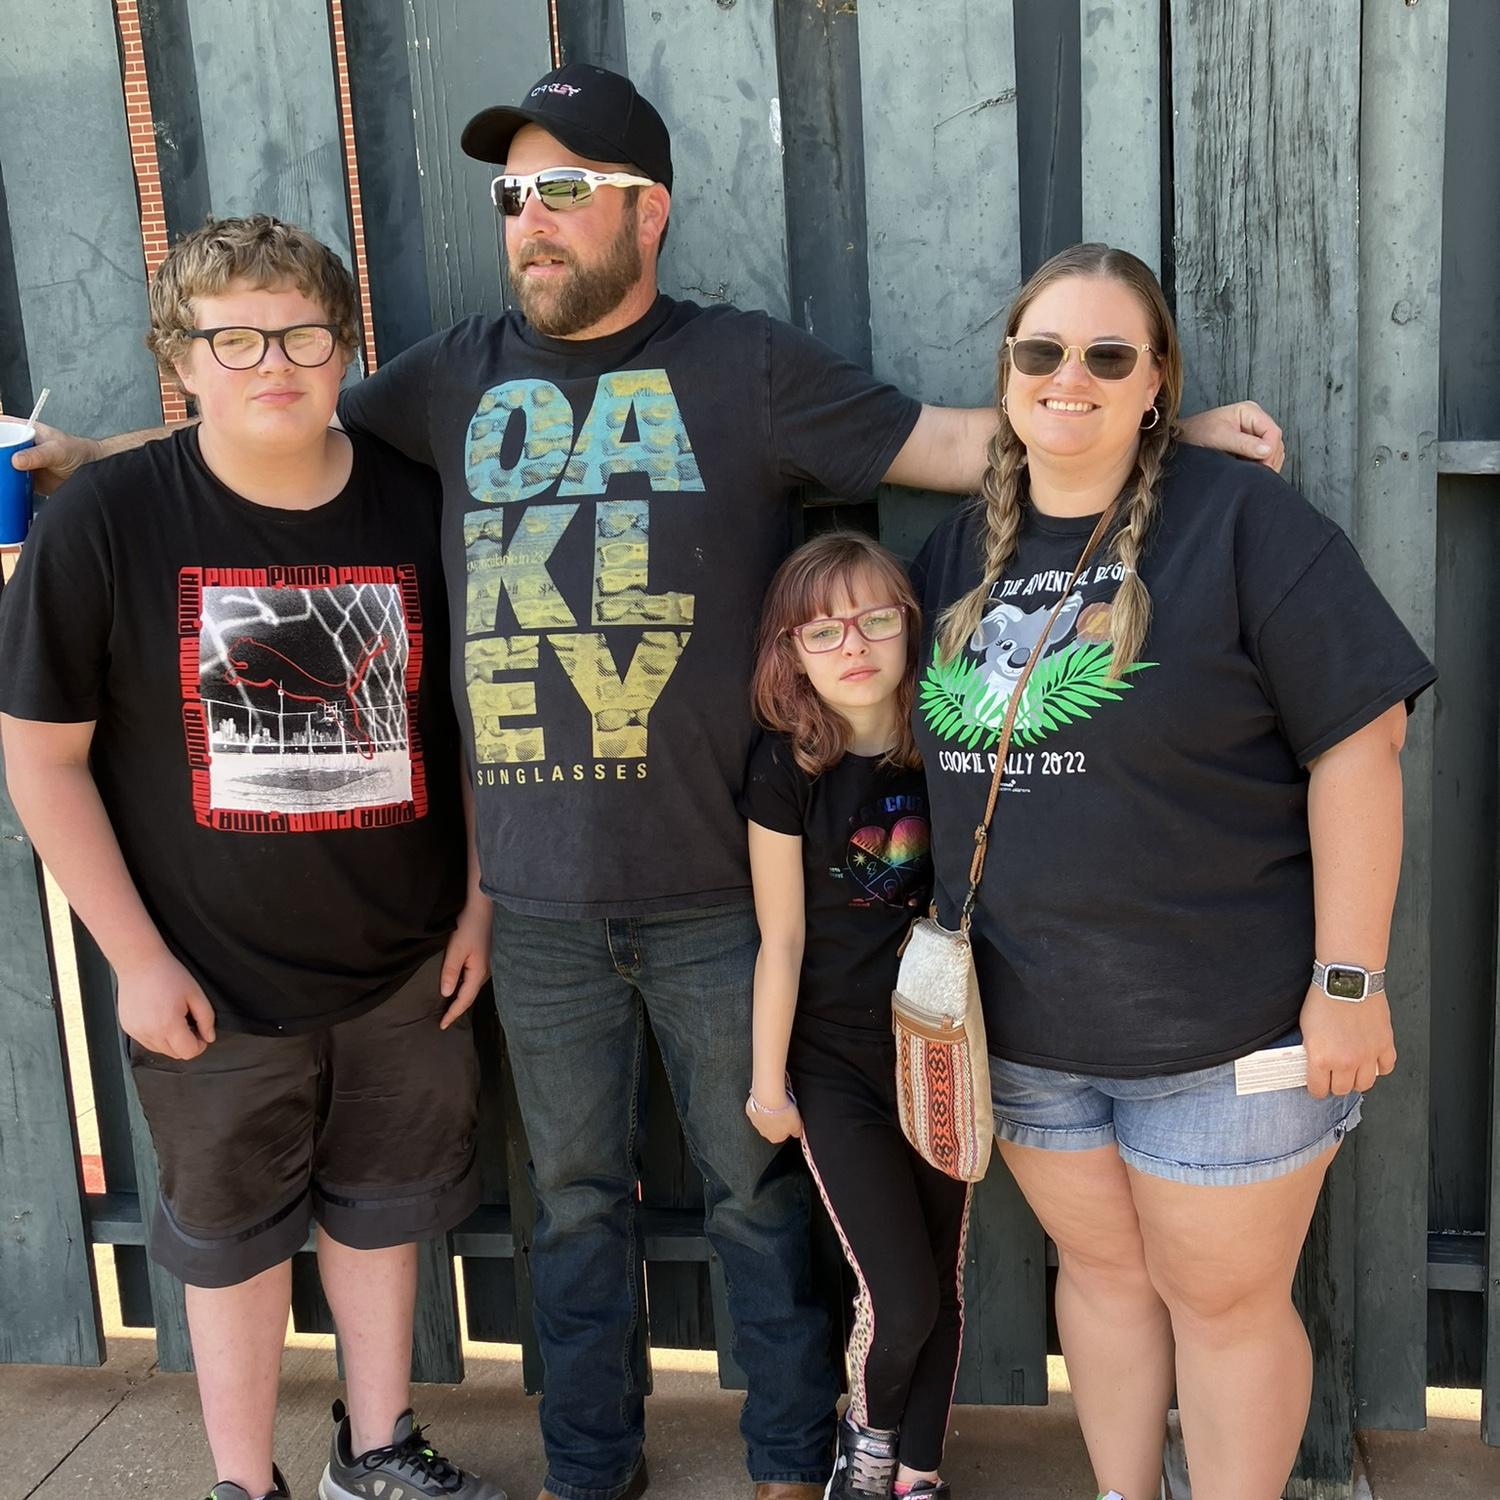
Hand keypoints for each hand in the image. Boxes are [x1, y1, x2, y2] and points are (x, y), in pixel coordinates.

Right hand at [1, 416, 100, 493]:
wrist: (93, 472)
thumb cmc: (79, 452)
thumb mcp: (58, 450)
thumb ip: (38, 455)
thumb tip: (16, 460)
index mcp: (25, 430)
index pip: (2, 426)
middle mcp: (20, 446)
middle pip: (0, 448)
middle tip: (2, 464)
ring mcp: (22, 463)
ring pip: (3, 466)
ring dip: (2, 472)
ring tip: (4, 477)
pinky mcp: (25, 479)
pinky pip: (10, 482)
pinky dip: (7, 486)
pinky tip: (6, 488)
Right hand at [117, 952, 216, 1059]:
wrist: (139, 963)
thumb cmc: (168, 974)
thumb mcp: (196, 994)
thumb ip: (206, 1019)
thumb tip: (209, 1037)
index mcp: (168, 1025)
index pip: (188, 1052)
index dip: (200, 1045)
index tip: (201, 1032)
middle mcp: (150, 1032)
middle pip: (174, 1054)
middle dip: (186, 1042)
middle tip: (189, 1022)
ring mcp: (136, 1032)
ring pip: (160, 1050)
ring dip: (171, 1041)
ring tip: (173, 1017)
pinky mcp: (127, 1028)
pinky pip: (147, 1042)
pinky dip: (156, 1035)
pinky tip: (159, 1017)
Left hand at [439, 892, 492, 1027]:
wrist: (483, 904)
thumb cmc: (470, 924)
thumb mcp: (456, 949)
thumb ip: (450, 972)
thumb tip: (446, 994)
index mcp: (479, 971)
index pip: (464, 999)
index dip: (453, 1013)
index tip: (442, 1025)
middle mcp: (486, 970)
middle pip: (470, 995)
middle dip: (458, 1008)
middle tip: (445, 1020)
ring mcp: (487, 962)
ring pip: (472, 986)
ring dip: (461, 997)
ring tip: (450, 1006)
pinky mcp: (484, 955)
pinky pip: (474, 977)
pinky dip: (465, 986)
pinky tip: (459, 984)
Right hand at [745, 1087, 802, 1143]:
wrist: (769, 1097)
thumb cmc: (782, 1111)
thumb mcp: (798, 1124)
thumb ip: (798, 1131)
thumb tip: (798, 1133)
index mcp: (776, 1138)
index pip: (783, 1135)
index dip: (788, 1126)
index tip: (791, 1118)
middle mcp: (764, 1132)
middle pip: (773, 1127)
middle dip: (778, 1119)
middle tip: (784, 1110)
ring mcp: (756, 1122)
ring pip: (764, 1118)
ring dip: (769, 1112)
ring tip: (776, 1102)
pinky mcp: (750, 1111)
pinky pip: (757, 1108)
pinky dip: (761, 1104)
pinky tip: (767, 1098)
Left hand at [1177, 401, 1285, 472]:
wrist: (1181, 439)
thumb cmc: (1196, 433)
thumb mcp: (1219, 438)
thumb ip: (1243, 444)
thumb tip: (1267, 451)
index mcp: (1250, 411)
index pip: (1273, 432)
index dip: (1270, 451)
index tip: (1262, 467)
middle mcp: (1255, 421)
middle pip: (1275, 443)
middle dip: (1269, 459)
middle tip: (1257, 474)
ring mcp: (1253, 433)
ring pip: (1272, 451)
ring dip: (1265, 464)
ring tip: (1250, 473)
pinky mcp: (1249, 446)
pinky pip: (1264, 458)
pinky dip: (1260, 466)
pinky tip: (1248, 472)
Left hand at [1298, 983, 1396, 1098]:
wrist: (1347, 980)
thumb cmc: (1324, 997)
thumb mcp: (1306, 1028)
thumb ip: (1312, 1050)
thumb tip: (1313, 1063)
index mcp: (1321, 1058)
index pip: (1318, 1089)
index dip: (1316, 1089)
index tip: (1316, 1085)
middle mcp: (1345, 1061)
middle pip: (1342, 1089)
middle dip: (1335, 1085)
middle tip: (1332, 1077)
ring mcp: (1367, 1055)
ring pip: (1365, 1084)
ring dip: (1356, 1080)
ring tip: (1351, 1071)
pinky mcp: (1384, 1045)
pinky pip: (1386, 1068)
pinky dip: (1379, 1067)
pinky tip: (1371, 1062)